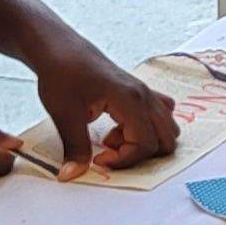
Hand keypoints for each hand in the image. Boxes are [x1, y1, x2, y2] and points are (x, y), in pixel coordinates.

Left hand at [28, 40, 180, 181]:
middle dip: (139, 154)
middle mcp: (144, 96)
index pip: (146, 144)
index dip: (124, 159)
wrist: (58, 49)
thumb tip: (72, 175)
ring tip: (112, 139)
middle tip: (108, 152)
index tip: (98, 159)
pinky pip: (159, 114)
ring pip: (166, 127)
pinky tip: (120, 127)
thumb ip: (75, 148)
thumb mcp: (64, 115)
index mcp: (131, 100)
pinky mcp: (138, 91)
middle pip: (166, 139)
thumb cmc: (62, 74)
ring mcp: (145, 92)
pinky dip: (147, 128)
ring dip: (144, 141)